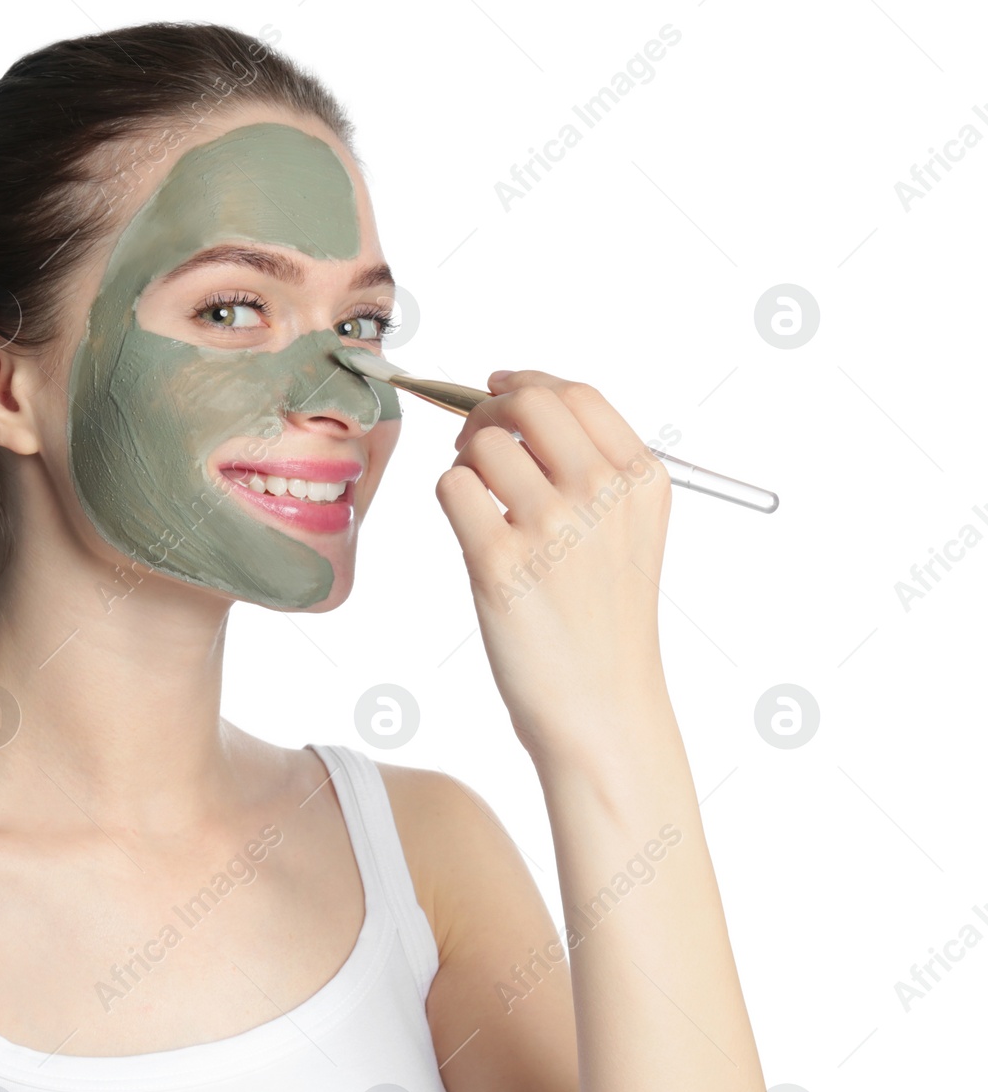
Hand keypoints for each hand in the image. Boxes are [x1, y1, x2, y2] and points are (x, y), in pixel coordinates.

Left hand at [434, 369, 674, 768]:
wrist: (602, 708)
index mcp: (641, 480)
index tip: (499, 389)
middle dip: (487, 411)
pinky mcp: (499, 562)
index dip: (528, 383)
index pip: (577, 394)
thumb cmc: (603, 620)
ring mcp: (552, 526)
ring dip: (467, 463)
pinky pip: (452, 488)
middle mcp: (602, 494)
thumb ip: (590, 466)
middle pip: (527, 402)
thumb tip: (514, 402)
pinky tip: (470, 528)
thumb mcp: (627, 531)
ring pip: (482, 445)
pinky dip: (451, 498)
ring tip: (479, 502)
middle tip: (476, 443)